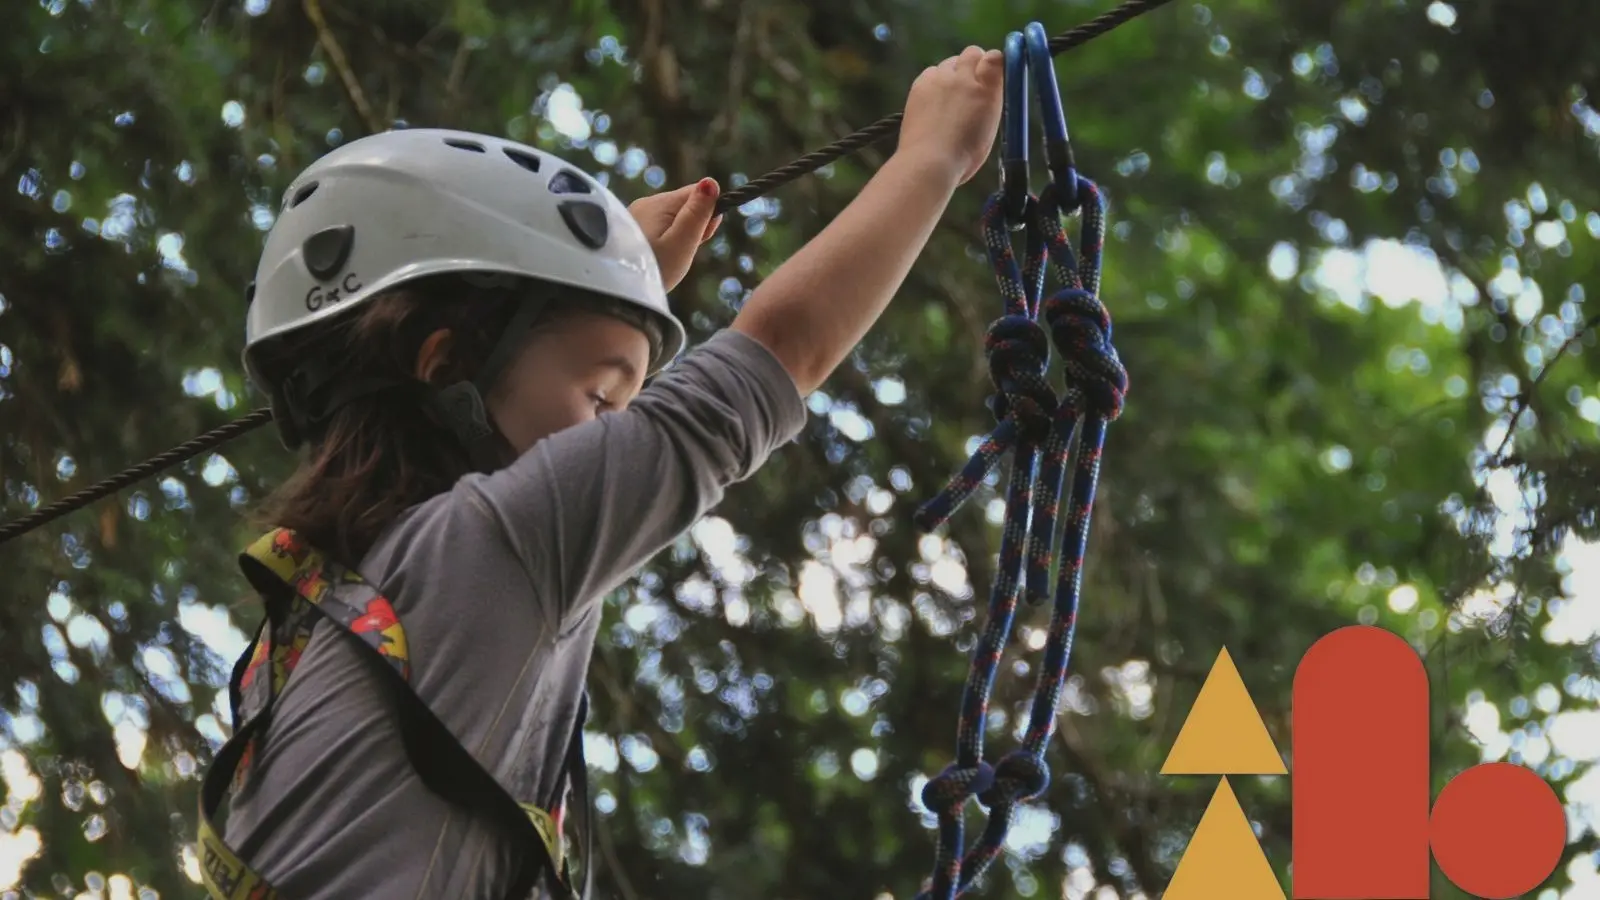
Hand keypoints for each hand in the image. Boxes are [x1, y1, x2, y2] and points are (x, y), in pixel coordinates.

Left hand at [628, 178, 723, 290]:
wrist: (614, 291)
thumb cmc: (653, 269)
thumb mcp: (681, 243)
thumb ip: (697, 213)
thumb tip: (711, 182)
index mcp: (659, 203)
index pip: (697, 192)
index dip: (707, 214)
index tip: (703, 238)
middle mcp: (645, 204)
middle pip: (684, 206)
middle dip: (693, 227)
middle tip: (684, 252)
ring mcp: (635, 217)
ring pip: (671, 219)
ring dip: (679, 237)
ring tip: (670, 260)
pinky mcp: (630, 232)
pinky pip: (657, 230)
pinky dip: (665, 244)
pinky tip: (659, 260)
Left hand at [897, 46, 1003, 186]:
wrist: (929, 162)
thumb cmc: (964, 154)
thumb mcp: (990, 126)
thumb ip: (991, 99)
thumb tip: (990, 86)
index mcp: (987, 88)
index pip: (996, 57)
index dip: (995, 63)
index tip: (995, 74)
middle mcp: (963, 77)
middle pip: (972, 53)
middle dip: (974, 63)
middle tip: (973, 85)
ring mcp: (940, 78)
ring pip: (950, 62)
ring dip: (954, 73)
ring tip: (951, 97)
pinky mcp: (920, 84)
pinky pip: (932, 72)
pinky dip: (935, 81)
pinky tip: (935, 100)